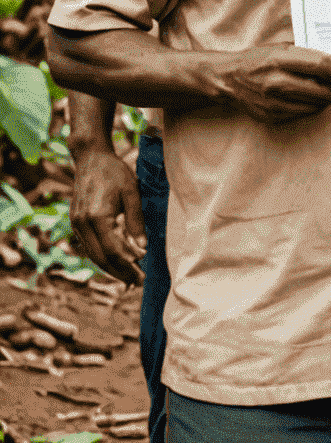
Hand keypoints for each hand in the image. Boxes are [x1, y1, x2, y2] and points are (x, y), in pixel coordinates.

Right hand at [68, 146, 144, 285]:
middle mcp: (82, 224)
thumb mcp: (131, 193)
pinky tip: (114, 262)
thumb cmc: (115, 172)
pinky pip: (88, 247)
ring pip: (92, 255)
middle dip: (119, 272)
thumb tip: (143, 247)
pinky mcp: (76, 223)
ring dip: (109, 268)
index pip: (112, 250)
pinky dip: (101, 257)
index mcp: (96, 217)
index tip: (142, 275)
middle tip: (137, 283)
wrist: (90, 158)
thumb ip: (136, 221)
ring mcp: (76, 225)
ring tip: (128, 278)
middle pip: (100, 257)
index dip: (127, 265)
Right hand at [214, 45, 330, 123]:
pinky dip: (313, 105)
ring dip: (328, 97)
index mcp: (277, 60)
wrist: (230, 79)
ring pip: (315, 104)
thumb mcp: (279, 47)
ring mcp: (273, 102)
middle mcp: (274, 82)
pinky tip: (314, 98)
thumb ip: (305, 53)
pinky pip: (303, 113)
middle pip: (320, 88)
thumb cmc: (258, 59)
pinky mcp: (272, 116)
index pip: (317, 64)